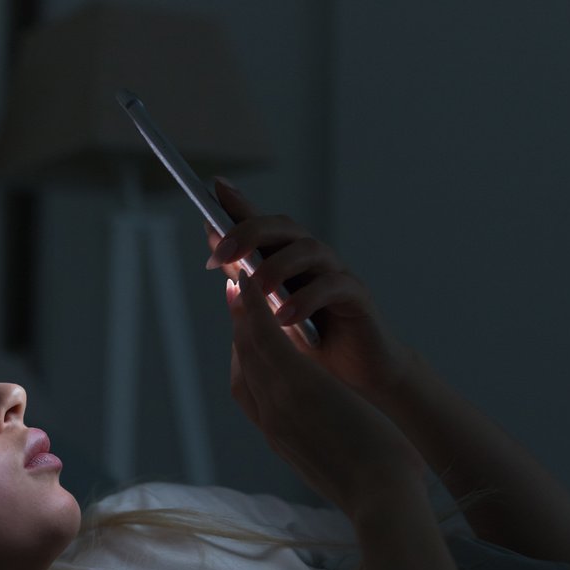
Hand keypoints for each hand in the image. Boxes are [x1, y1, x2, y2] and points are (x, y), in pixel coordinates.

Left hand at [205, 178, 418, 407]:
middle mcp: (312, 260)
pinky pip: (334, 286)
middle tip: (222, 254)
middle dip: (249, 233)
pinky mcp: (357, 297)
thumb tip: (215, 246)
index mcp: (286, 261)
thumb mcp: (267, 316)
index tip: (212, 188)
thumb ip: (244, 279)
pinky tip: (285, 317)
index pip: (261, 224)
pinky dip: (307, 299)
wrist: (355, 380)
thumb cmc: (309, 347)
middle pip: (283, 228)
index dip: (238, 204)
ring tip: (258, 291)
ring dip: (278, 267)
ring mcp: (336, 274)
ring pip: (309, 250)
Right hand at [226, 272, 426, 520]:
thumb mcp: (338, 464)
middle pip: (243, 364)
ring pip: (249, 347)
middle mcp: (271, 419)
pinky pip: (268, 338)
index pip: (248, 391)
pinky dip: (255, 309)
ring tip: (240, 279)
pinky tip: (253, 284)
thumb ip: (326, 444)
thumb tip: (340, 438)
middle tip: (234, 295)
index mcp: (280, 438)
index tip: (243, 334)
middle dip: (236, 327)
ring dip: (240, 310)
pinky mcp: (298, 386)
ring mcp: (280, 402)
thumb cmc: (373, 487)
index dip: (243, 357)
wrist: (380, 499)